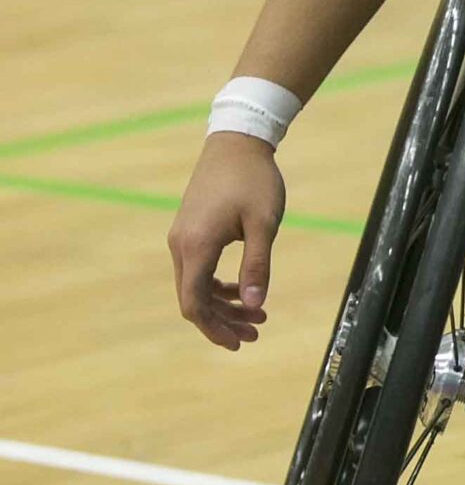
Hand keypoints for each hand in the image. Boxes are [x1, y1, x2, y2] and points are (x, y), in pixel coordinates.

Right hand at [168, 134, 285, 350]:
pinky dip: (218, 285)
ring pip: (196, 286)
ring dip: (223, 305)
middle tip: (255, 333)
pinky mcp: (190, 230)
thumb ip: (257, 265)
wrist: (237, 141)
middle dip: (223, 321)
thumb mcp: (263, 224)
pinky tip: (244, 290)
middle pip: (193, 299)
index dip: (214, 328)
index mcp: (197, 246)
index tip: (239, 342)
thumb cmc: (254, 180)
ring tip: (258, 316)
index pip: (194, 303)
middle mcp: (181, 245)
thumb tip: (256, 304)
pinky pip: (198, 269)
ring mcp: (183, 237)